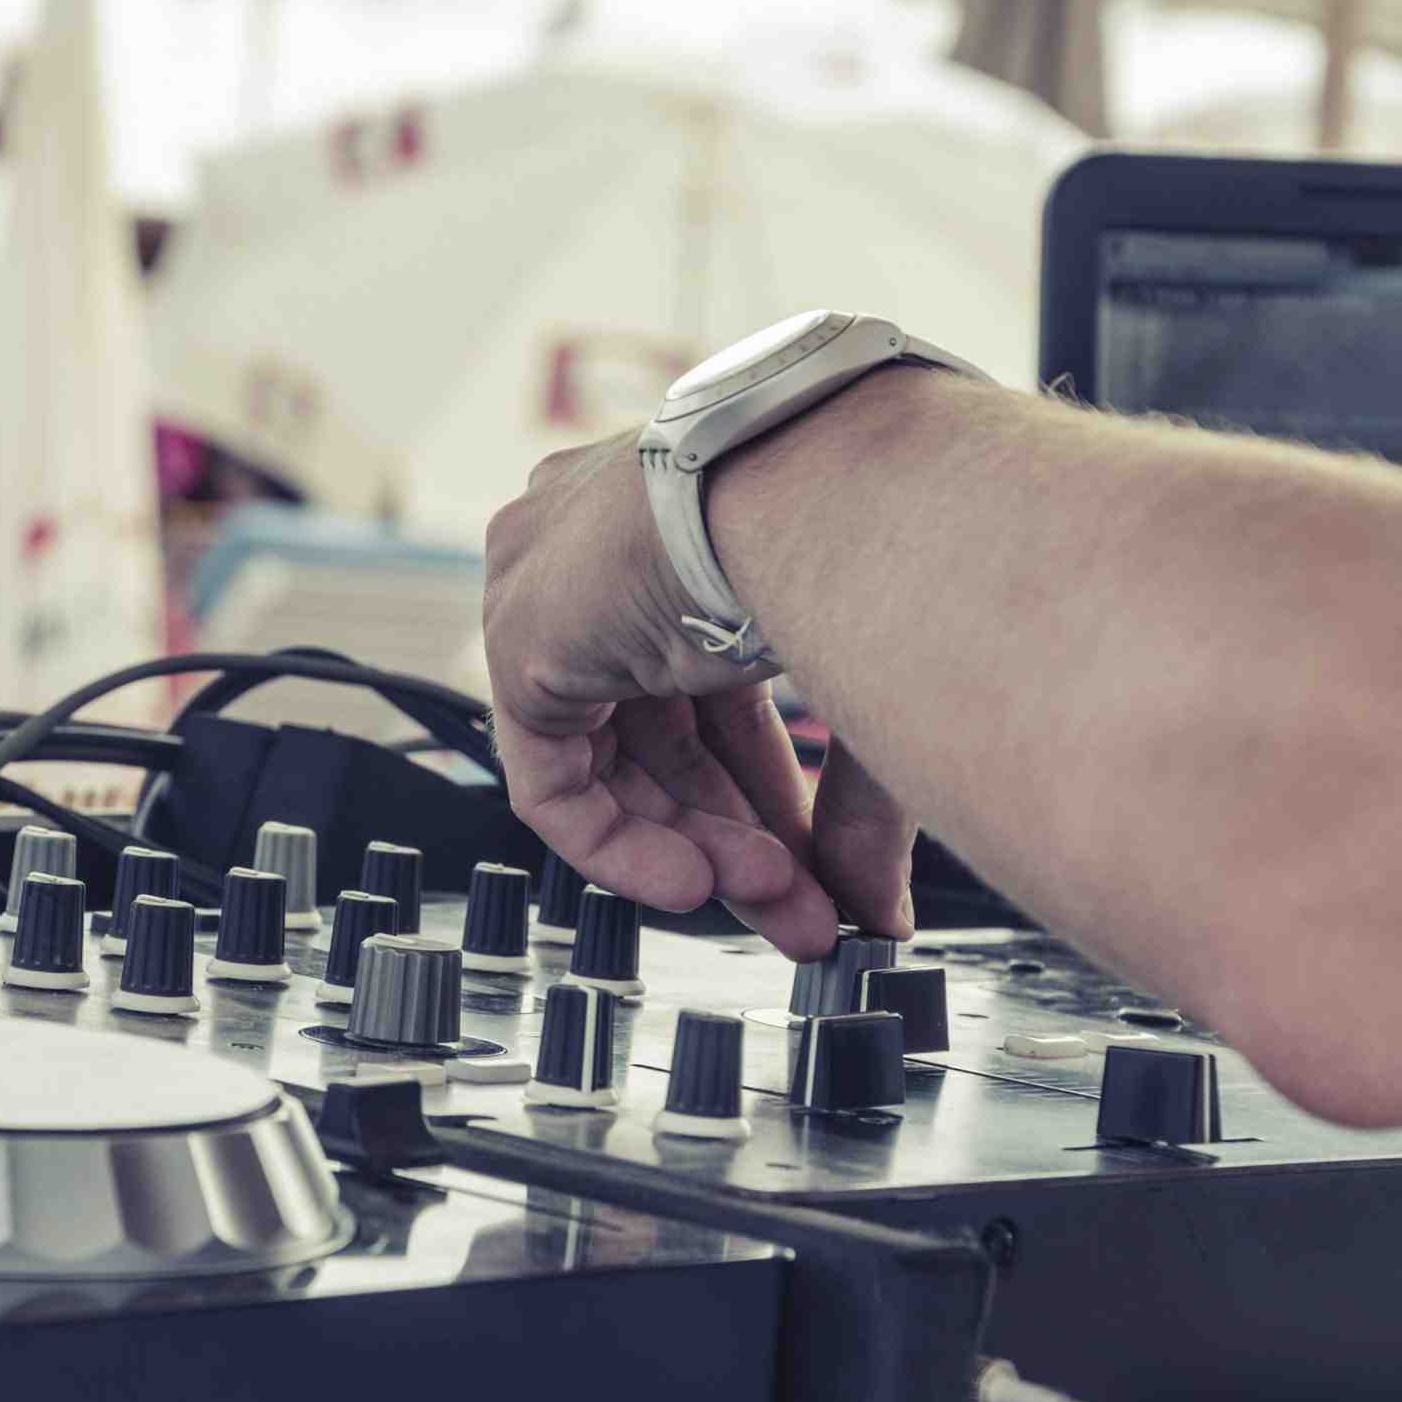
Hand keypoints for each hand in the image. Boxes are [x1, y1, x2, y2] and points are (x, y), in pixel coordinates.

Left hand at [482, 432, 914, 956]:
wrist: (832, 489)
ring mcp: (551, 587)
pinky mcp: (519, 640)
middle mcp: (606, 550)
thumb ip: (860, 798)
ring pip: (611, 763)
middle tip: (807, 905)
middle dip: (738, 832)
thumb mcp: (868, 679)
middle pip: (658, 733)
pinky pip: (552, 780)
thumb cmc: (877, 535)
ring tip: (783, 905)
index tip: (820, 859)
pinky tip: (702, 886)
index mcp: (686, 527)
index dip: (765, 784)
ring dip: (698, 848)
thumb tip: (882, 912)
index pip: (708, 686)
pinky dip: (621, 846)